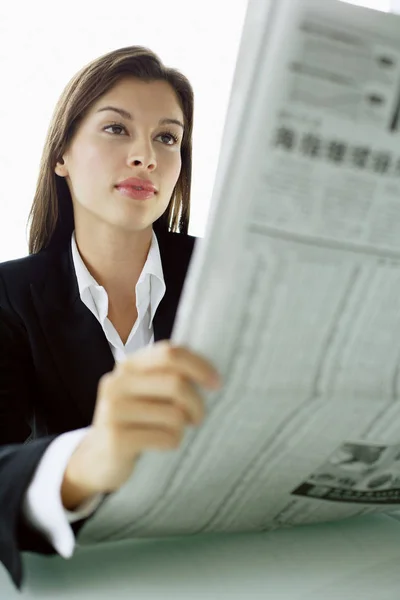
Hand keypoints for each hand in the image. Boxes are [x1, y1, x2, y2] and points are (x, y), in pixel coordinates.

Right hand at [61, 341, 220, 508]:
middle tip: (198, 417)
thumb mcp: (146, 392)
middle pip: (176, 384)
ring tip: (174, 432)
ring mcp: (113, 411)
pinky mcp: (116, 439)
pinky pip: (166, 438)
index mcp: (128, 365)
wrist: (99, 459)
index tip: (217, 383)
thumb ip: (168, 375)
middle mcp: (117, 383)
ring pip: (174, 415)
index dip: (199, 366)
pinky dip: (173, 443)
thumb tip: (211, 373)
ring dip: (183, 428)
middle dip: (197, 403)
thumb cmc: (136, 421)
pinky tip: (161, 444)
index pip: (170, 353)